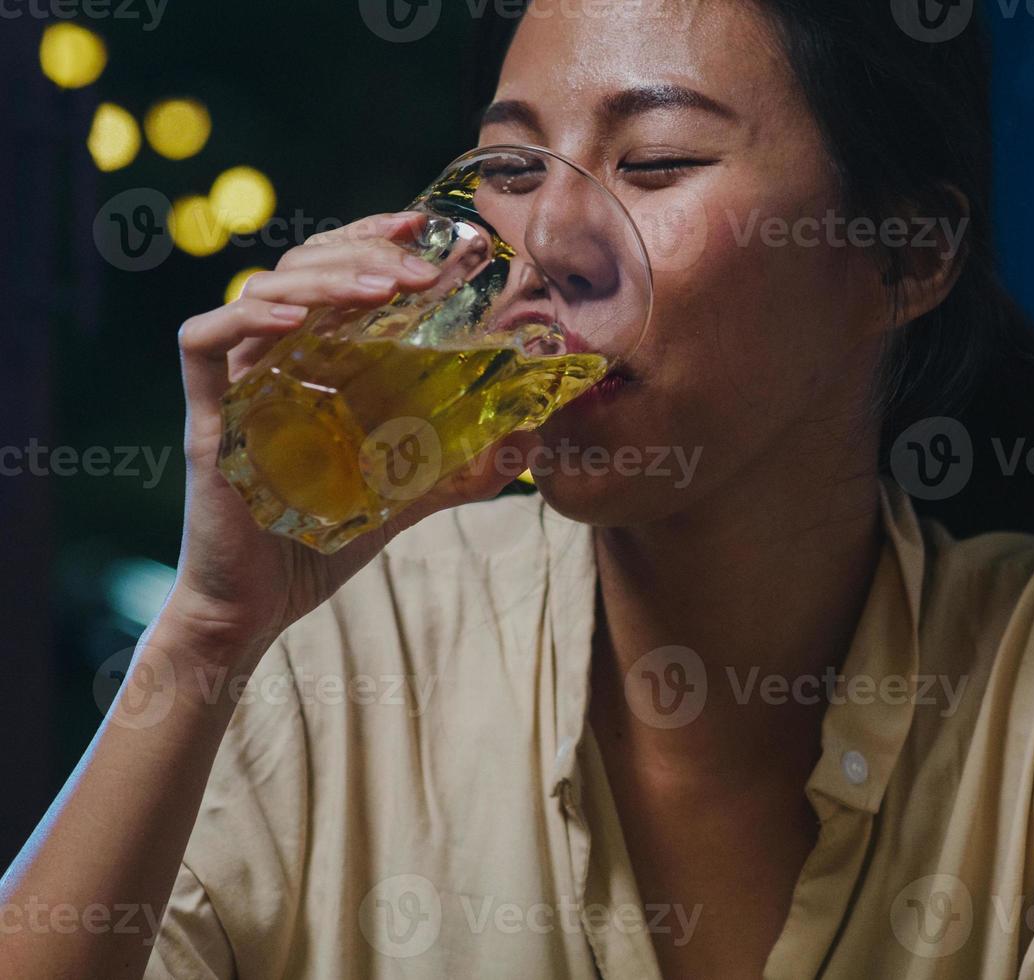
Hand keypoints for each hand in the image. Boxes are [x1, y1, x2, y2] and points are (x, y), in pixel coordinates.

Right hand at [163, 212, 538, 671]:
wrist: (259, 609)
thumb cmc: (323, 543)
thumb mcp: (411, 496)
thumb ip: (463, 466)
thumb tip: (534, 437)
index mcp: (316, 362)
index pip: (338, 272)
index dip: (376, 237)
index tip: (428, 226)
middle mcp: (272, 360)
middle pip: (304, 268)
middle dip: (365, 251)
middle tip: (423, 265)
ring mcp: (236, 385)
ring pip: (263, 292)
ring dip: (327, 278)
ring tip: (386, 285)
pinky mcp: (206, 418)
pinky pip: (204, 342)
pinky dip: (248, 317)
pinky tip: (299, 319)